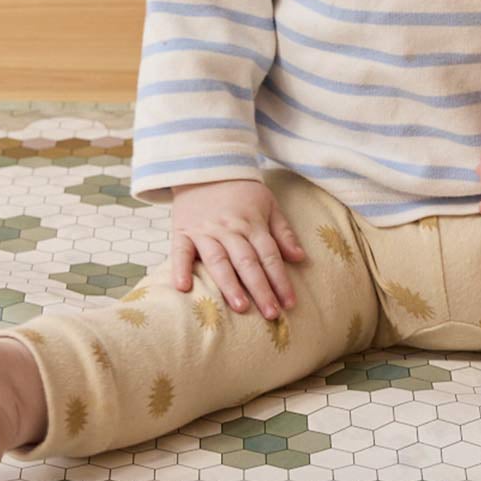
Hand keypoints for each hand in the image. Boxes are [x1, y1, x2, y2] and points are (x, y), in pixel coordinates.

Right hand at [169, 179, 306, 318]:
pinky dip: (180, 269)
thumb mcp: (269, 204)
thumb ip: (283, 232)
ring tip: (240, 307)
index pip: (269, 256)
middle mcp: (229, 229)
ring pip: (218, 261)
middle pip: (247, 262)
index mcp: (252, 223)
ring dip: (229, 284)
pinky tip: (183, 288)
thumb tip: (300, 258)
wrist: (206, 166)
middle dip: (261, 289)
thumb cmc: (242, 190)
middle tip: (271, 314)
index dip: (280, 280)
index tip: (289, 304)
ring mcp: (204, 231)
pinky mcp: (182, 231)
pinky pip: (180, 251)